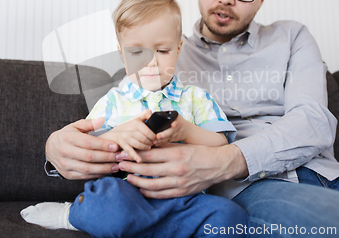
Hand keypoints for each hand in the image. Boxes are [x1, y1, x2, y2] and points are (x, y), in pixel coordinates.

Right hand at [45, 117, 119, 179]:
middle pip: (89, 157)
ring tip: (117, 166)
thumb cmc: (67, 135)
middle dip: (107, 157)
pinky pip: (84, 176)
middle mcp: (65, 152)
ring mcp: (65, 165)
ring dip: (104, 168)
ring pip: (87, 169)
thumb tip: (102, 120)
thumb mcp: (75, 126)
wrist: (50, 148)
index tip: (115, 146)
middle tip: (120, 156)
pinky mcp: (67, 174)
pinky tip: (108, 171)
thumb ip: (89, 123)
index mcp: (67, 138)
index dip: (103, 145)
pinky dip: (97, 174)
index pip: (88, 143)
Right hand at [100, 110, 153, 162]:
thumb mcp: (137, 118)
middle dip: (150, 142)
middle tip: (153, 143)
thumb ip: (145, 114)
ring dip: (145, 148)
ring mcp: (126, 138)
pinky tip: (139, 160)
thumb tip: (152, 113)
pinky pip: (130, 151)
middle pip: (144, 139)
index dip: (154, 137)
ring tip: (148, 147)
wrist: (116, 133)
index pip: (148, 132)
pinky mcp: (123, 145)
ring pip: (139, 145)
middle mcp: (130, 130)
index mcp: (135, 123)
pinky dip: (135, 156)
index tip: (155, 138)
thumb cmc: (130, 126)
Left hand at [118, 143, 247, 198]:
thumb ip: (165, 146)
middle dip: (131, 167)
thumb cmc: (199, 152)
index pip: (149, 154)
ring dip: (137, 182)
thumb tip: (146, 144)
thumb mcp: (182, 145)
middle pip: (147, 169)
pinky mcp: (182, 191)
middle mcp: (176, 168)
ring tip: (128, 178)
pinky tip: (141, 190)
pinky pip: (162, 194)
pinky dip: (149, 193)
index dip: (134, 154)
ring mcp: (178, 182)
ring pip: (152, 184)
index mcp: (175, 153)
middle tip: (120, 164)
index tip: (123, 152)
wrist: (218, 165)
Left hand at [153, 114, 188, 145]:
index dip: (175, 123)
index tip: (173, 125)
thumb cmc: (178, 121)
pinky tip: (156, 143)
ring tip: (154, 141)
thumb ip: (170, 114)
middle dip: (164, 134)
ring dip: (161, 140)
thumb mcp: (176, 115)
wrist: (187, 130)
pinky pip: (166, 141)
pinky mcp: (173, 140)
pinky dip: (161, 142)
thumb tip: (159, 111)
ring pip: (167, 138)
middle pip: (170, 132)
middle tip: (158, 136)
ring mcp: (175, 135)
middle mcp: (177, 129)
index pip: (177, 122)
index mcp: (178, 121)